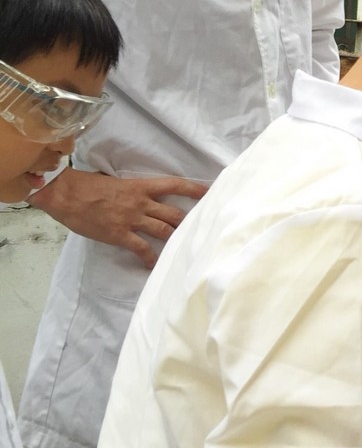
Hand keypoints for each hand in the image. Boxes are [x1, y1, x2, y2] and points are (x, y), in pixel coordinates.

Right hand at [28, 168, 208, 266]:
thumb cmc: (88, 186)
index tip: (210, 193)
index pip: (175, 185)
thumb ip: (134, 189)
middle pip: (174, 213)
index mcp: (141, 186)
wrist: (67, 194)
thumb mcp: (117, 181)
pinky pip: (142, 248)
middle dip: (188, 222)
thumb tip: (143, 194)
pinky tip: (153, 265)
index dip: (194, 189)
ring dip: (174, 239)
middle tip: (199, 229)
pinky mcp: (120, 234)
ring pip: (164, 230)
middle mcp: (142, 202)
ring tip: (183, 247)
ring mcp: (132, 219)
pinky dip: (150, 258)